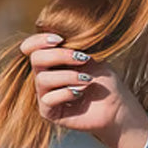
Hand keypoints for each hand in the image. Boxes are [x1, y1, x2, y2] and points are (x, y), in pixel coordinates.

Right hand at [19, 33, 147, 147]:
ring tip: (87, 79)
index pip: (30, 47)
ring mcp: (45, 94)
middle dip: (59, 55)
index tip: (59, 39)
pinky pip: (48, 99)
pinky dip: (66, 93)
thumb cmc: (105, 80)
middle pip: (36, 59)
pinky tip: (81, 93)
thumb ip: (76, 47)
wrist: (116, 106)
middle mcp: (45, 75)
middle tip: (82, 58)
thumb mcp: (93, 58)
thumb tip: (64, 35)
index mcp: (52, 60)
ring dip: (67, 76)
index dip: (38, 40)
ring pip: (42, 79)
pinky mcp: (49, 112)